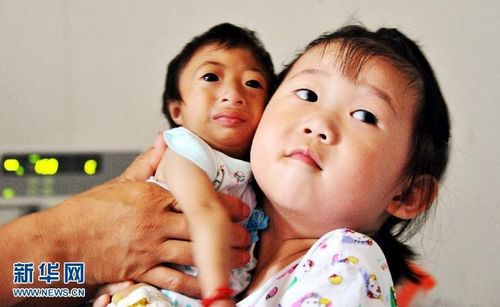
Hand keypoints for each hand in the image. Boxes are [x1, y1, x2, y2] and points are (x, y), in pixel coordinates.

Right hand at [36, 136, 250, 297]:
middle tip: (246, 236)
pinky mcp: (141, 270)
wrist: (61, 242)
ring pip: (194, 252)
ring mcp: (149, 247)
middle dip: (229, 233)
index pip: (197, 199)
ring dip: (220, 256)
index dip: (223, 204)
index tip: (240, 209)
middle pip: (201, 227)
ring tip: (238, 258)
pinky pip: (173, 278)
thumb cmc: (88, 212)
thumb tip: (163, 142)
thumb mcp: (120, 182)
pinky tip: (209, 285)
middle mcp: (155, 222)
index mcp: (153, 197)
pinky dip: (193, 283)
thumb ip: (147, 164)